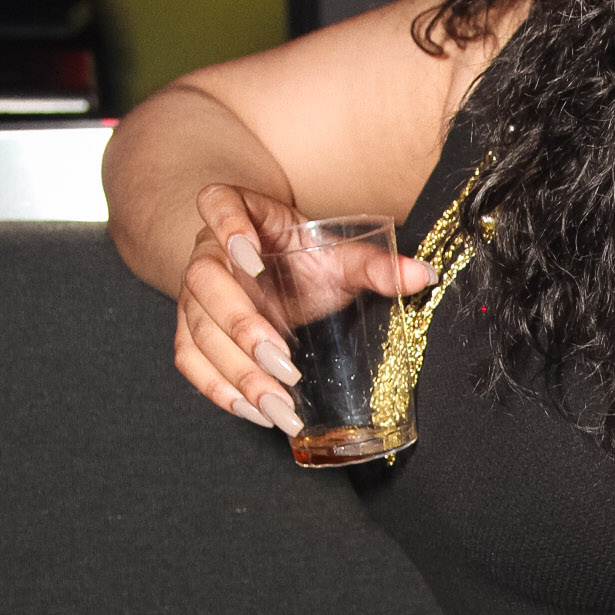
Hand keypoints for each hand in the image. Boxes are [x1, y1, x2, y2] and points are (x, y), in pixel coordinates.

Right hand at [174, 184, 431, 433]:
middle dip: (241, 325)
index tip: (251, 257)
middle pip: (205, 282)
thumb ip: (376, 265)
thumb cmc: (301, 258)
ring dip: (236, 373)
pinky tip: (255, 411)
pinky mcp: (192, 332)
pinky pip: (190, 362)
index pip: (216, 203)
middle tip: (284, 362)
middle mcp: (207, 253)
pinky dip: (219, 390)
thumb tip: (424, 276)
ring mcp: (193, 296)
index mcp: (238, 213)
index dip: (227, 227)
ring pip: (197, 331)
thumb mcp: (338, 255)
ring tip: (278, 406)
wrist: (267, 270)